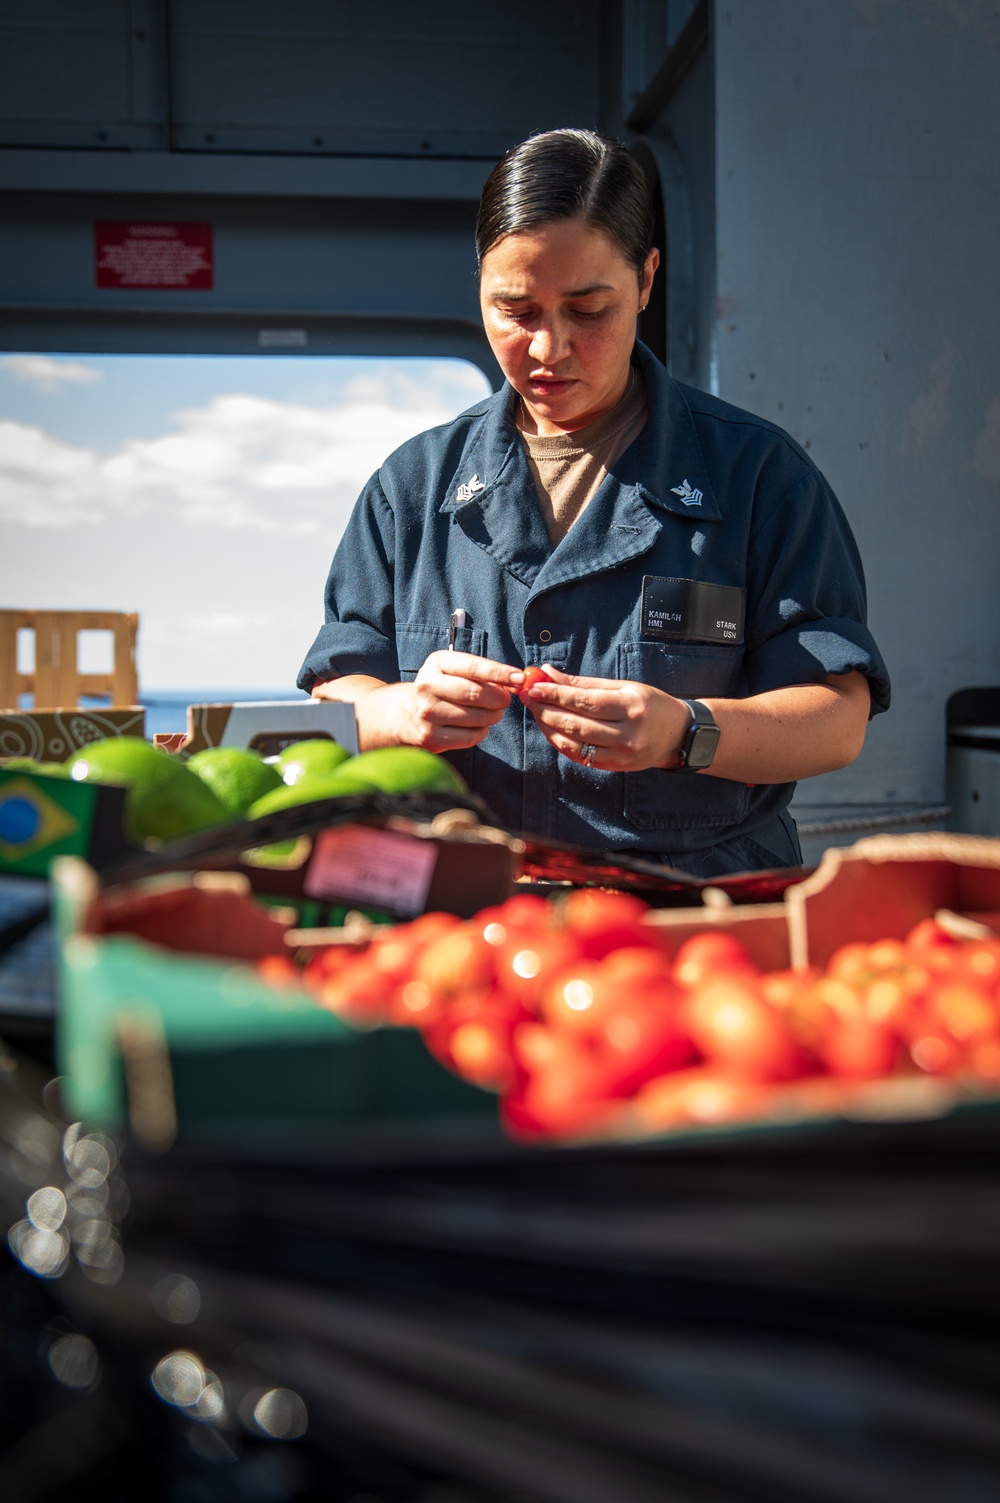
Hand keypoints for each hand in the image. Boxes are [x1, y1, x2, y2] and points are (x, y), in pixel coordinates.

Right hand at [357, 651, 517, 752]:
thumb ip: (483, 674)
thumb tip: (516, 682)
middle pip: (476, 693)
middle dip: (499, 698)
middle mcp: (427, 686)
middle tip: (505, 700)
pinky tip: (476, 726)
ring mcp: (427, 714)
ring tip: (491, 712)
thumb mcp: (454, 672)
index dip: (499, 672)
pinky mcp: (431, 737)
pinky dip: (482, 732)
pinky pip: (472, 737)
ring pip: (478, 717)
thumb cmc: (442, 689)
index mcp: (436, 664)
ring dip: (493, 716)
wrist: (405, 714)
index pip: (473, 667)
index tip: (519, 678)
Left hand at [514, 664, 687, 770]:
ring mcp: (621, 755)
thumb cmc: (650, 705)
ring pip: (574, 744)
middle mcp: (627, 734)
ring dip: (549, 728)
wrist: (678, 735)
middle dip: (547, 710)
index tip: (534, 686)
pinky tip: (551, 730)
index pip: (585, 702)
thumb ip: (585, 684)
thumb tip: (549, 673)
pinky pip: (580, 757)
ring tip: (536, 711)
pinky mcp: (615, 768)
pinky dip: (562, 743)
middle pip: (576, 724)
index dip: (556, 695)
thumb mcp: (624, 687)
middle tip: (528, 697)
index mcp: (631, 707)